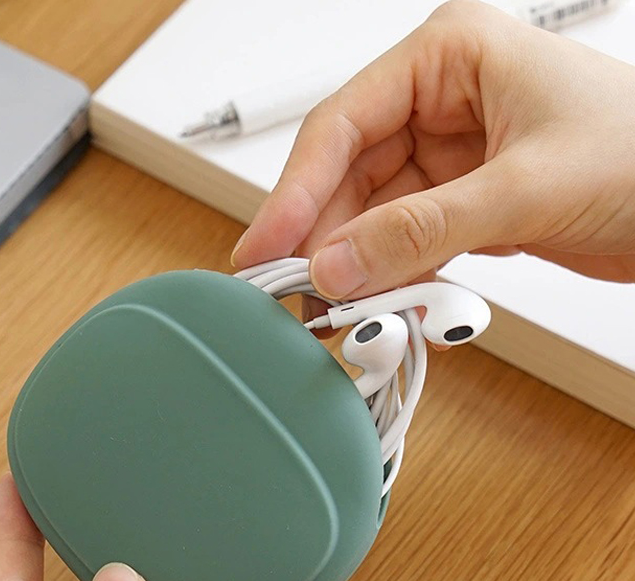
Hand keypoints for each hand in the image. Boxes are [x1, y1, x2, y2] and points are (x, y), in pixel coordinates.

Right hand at [231, 0, 634, 313]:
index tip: (265, 250)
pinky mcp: (457, 206)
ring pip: (369, 220)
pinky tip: (394, 305)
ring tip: (349, 312)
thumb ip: (422, 230)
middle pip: (346, 180)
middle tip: (301, 297)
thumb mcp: (525, 187)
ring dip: (359, 270)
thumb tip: (337, 265)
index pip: (341, 126)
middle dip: (325, 242)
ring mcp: (445, 159)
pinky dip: (395, 280)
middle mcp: (438, 104)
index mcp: (448, 58)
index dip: (295, 193)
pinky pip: (402, 245)